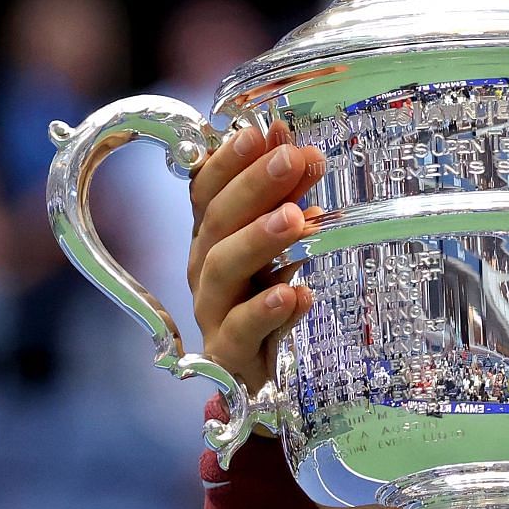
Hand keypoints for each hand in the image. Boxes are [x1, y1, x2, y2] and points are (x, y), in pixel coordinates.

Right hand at [186, 119, 326, 391]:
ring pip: (223, 270)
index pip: (207, 188)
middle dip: (254, 186)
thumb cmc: (270, 297)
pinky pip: (242, 331)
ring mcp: (212, 312)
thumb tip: (303, 149)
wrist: (264, 377)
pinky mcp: (228, 355)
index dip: (230, 158)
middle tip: (292, 159)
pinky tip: (298, 294)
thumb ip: (290, 199)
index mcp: (212, 234)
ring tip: (297, 219)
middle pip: (216, 222)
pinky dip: (269, 310)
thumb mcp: (283, 244)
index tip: (263, 130)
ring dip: (259, 239)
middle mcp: (204, 267)